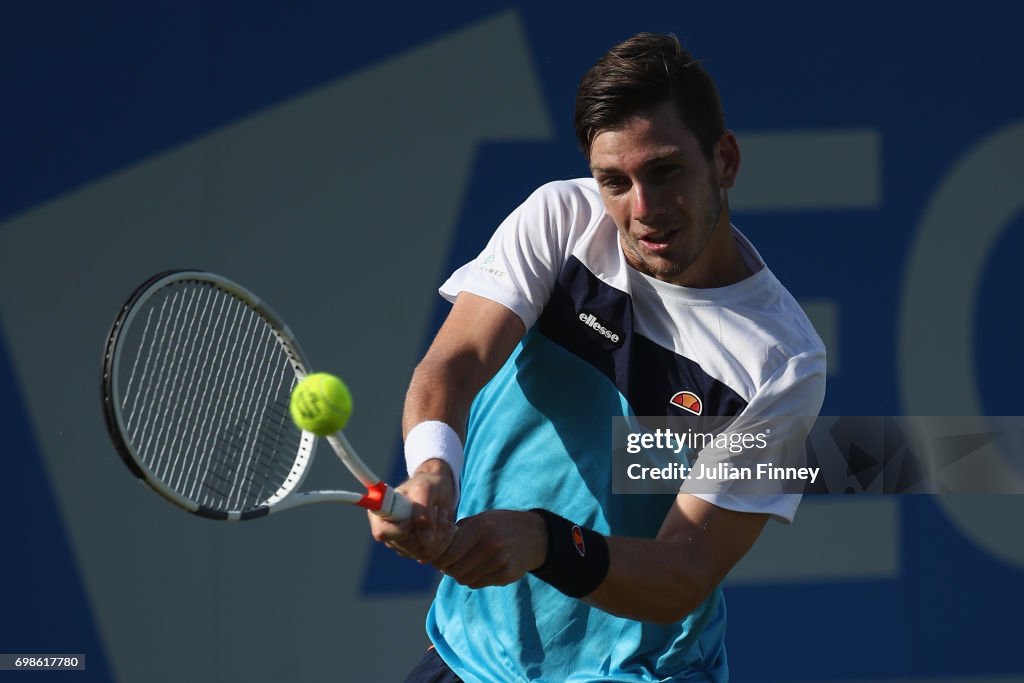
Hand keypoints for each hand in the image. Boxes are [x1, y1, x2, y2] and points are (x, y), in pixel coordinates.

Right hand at [368, 459, 455, 562]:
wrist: (439, 489)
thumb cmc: (427, 484)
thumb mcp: (426, 490)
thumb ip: (423, 512)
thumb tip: (425, 540)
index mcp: (380, 513)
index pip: (382, 533)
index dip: (400, 530)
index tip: (414, 519)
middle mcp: (388, 532)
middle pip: (406, 547)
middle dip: (428, 530)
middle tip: (438, 511)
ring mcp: (402, 544)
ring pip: (422, 553)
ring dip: (439, 534)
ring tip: (443, 514)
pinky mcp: (416, 550)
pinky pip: (432, 555)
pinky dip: (444, 540)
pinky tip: (446, 524)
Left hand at [431, 510, 546, 588]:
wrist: (535, 536)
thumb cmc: (499, 525)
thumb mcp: (480, 520)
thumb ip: (456, 533)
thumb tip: (426, 555)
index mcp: (480, 527)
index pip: (449, 552)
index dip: (439, 559)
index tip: (437, 558)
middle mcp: (490, 544)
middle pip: (455, 569)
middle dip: (448, 568)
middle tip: (451, 562)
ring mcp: (500, 561)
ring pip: (465, 579)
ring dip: (461, 574)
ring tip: (468, 563)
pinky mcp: (506, 575)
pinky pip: (478, 584)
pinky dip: (474, 578)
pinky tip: (482, 567)